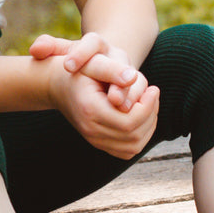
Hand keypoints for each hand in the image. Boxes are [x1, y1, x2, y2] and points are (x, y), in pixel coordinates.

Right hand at [30, 33, 159, 156]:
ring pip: (134, 145)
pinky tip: (143, 115)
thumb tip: (132, 78)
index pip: (130, 121)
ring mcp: (95, 141)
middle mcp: (91, 130)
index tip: (153, 88)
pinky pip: (129, 150)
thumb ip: (113, 69)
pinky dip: (142, 135)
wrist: (59, 85)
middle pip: (134, 135)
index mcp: (90, 110)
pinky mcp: (101, 145)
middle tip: (153, 93)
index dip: (148, 106)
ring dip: (149, 125)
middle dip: (150, 114)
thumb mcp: (93, 62)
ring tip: (149, 103)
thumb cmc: (80, 69)